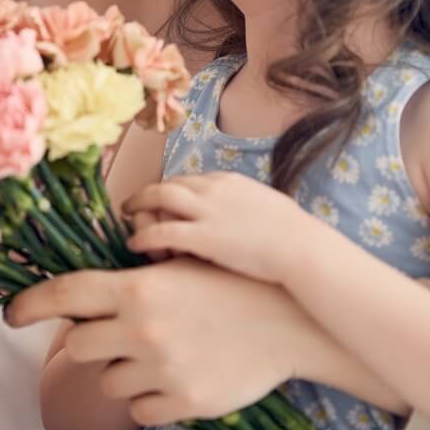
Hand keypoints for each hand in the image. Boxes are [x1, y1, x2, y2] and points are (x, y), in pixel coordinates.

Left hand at [8, 260, 312, 426]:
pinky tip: (173, 377)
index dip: (28, 305)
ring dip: (122, 370)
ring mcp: (161, 368)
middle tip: (119, 334)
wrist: (288, 321)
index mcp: (137, 287)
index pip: (64, 295)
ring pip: (107, 380)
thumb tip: (79, 293)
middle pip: (77, 345)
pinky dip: (146, 397)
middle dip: (90, 341)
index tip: (10, 315)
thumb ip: (129, 281)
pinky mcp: (182, 401)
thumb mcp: (177, 266)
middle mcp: (142, 328)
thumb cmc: (230, 284)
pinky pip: (136, 409)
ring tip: (160, 352)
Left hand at [124, 173, 320, 283]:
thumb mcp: (268, 208)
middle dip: (146, 193)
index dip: (171, 192)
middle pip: (168, 183)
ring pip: (158, 198)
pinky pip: (161, 232)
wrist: (304, 250)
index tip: (160, 203)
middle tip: (130, 203)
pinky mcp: (203, 237)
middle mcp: (214, 189)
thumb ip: (247, 207)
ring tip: (125, 217)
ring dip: (137, 206)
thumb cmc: (295, 237)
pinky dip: (143, 236)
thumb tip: (242, 215)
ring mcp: (207, 211)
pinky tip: (133, 245)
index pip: (189, 180)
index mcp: (229, 181)